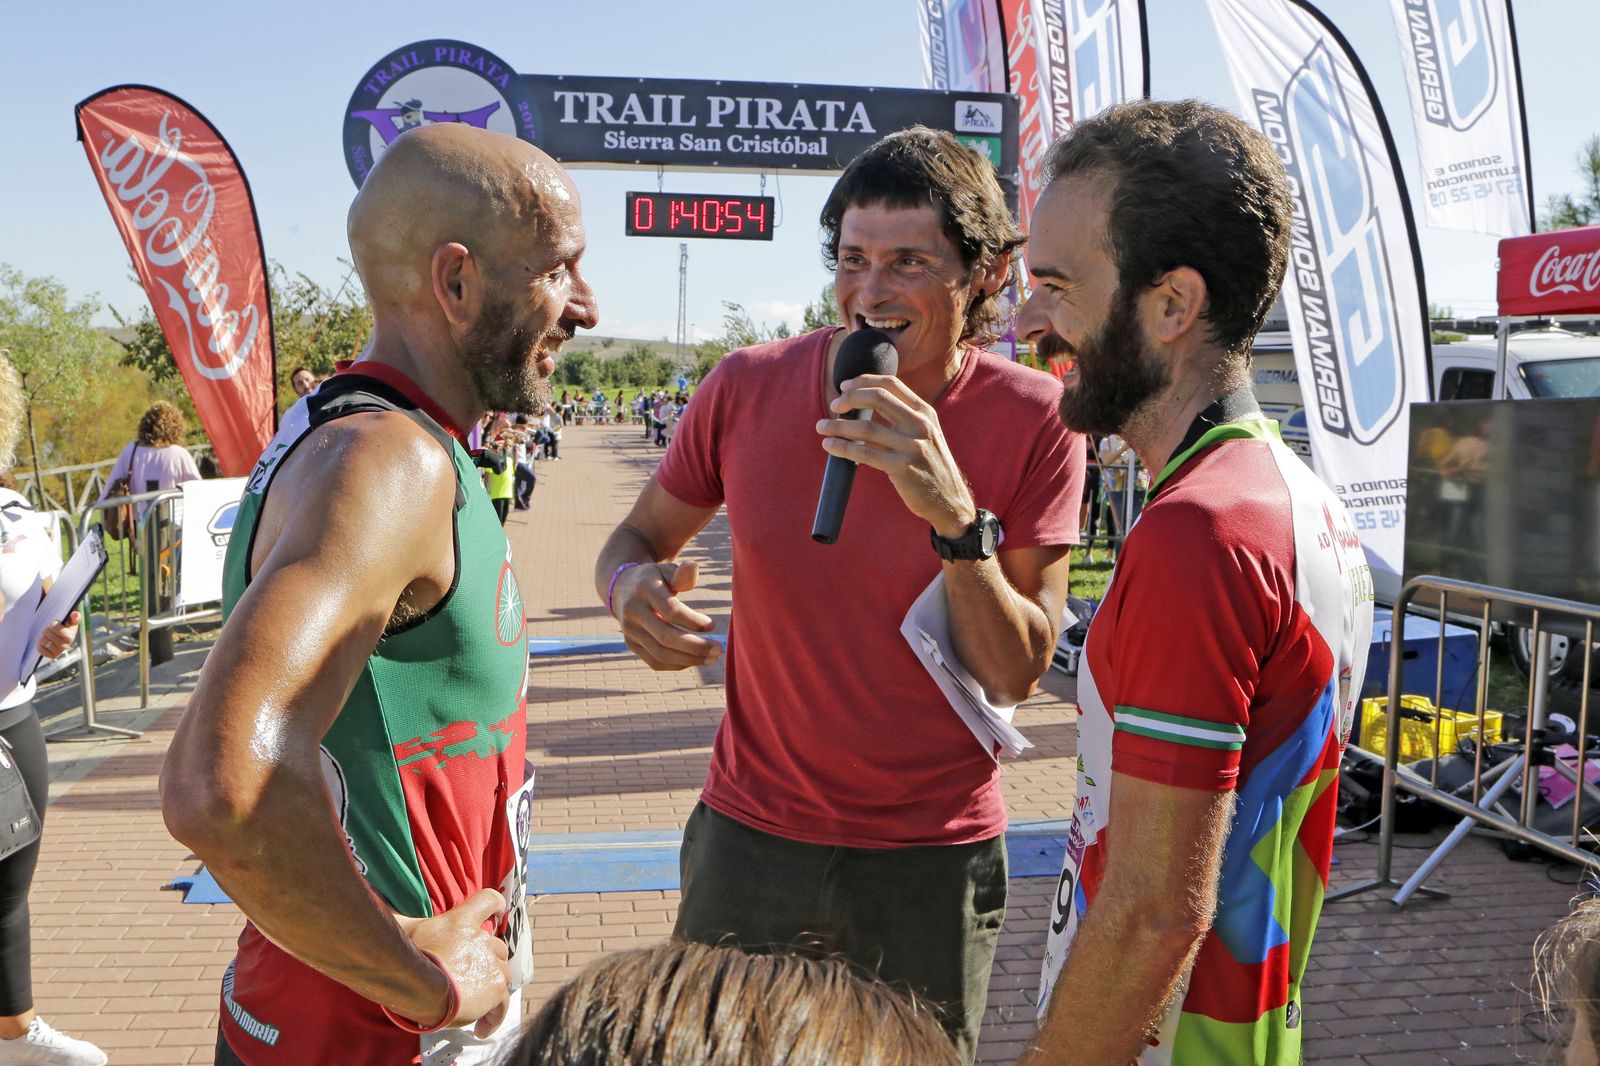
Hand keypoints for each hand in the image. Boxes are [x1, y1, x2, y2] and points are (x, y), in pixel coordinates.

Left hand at [36, 612, 79, 659]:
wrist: (64, 639)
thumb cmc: (67, 628)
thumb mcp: (71, 622)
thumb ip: (74, 617)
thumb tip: (75, 614)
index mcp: (70, 636)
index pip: (55, 627)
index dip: (53, 624)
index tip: (57, 623)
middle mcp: (65, 646)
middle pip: (46, 633)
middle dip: (47, 629)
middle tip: (52, 630)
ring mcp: (58, 652)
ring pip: (43, 641)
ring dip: (43, 637)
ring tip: (49, 636)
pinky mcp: (52, 656)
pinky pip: (40, 649)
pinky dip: (40, 645)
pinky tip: (46, 643)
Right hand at [395, 888, 511, 1037]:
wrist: (418, 985)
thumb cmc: (407, 956)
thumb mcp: (402, 930)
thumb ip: (400, 919)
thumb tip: (384, 912)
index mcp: (461, 921)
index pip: (488, 900)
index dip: (495, 906)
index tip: (497, 912)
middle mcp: (480, 939)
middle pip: (496, 946)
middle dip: (488, 962)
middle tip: (471, 980)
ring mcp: (490, 964)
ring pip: (503, 973)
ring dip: (492, 988)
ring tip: (477, 1008)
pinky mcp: (495, 988)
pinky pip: (502, 1003)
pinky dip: (495, 1015)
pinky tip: (482, 1027)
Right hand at [613, 560, 719, 670]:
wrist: (623, 589)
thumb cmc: (656, 580)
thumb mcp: (667, 571)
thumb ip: (682, 574)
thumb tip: (693, 567)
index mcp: (644, 589)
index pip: (671, 611)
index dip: (693, 622)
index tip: (712, 625)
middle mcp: (633, 612)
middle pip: (665, 637)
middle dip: (695, 647)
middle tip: (718, 649)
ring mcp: (629, 631)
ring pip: (660, 654)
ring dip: (689, 660)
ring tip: (712, 658)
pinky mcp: (631, 644)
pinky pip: (655, 662)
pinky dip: (677, 665)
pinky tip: (694, 660)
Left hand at [817, 374, 975, 537]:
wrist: (948, 499)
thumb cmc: (929, 465)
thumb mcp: (924, 433)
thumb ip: (902, 417)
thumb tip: (862, 404)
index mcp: (925, 412)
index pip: (891, 384)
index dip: (863, 381)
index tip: (844, 386)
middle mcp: (920, 425)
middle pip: (877, 398)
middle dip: (849, 398)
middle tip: (833, 406)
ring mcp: (912, 447)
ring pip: (866, 427)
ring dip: (838, 426)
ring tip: (822, 427)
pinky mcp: (902, 469)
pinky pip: (865, 453)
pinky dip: (843, 448)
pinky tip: (830, 446)